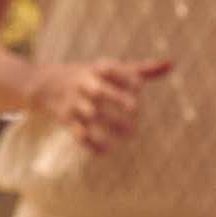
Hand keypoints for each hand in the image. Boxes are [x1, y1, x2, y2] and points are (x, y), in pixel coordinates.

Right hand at [35, 56, 171, 153]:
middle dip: (117, 99)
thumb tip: (172, 64)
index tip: (140, 86)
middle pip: (100, 91)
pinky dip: (90, 145)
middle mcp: (84, 85)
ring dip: (109, 126)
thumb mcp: (110, 68)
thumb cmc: (87, 75)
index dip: (127, 78)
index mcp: (97, 70)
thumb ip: (141, 69)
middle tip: (135, 111)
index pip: (113, 70)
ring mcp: (74, 103)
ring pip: (91, 115)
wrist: (43, 84)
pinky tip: (106, 152)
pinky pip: (78, 134)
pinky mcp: (66, 119)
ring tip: (130, 135)